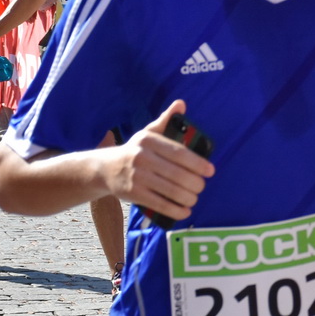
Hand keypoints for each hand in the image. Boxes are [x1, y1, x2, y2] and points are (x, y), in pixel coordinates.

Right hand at [100, 100, 214, 220]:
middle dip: (195, 184)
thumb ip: (165, 120)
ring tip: (194, 198)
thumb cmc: (134, 150)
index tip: (210, 171)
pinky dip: (175, 210)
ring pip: (170, 190)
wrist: (104, 169)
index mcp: (148, 141)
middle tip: (201, 187)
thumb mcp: (148, 133)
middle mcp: (142, 158)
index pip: (178, 153)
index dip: (197, 163)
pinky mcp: (133, 194)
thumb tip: (181, 104)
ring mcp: (137, 177)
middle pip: (177, 174)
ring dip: (188, 198)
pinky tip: (185, 211)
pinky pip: (159, 204)